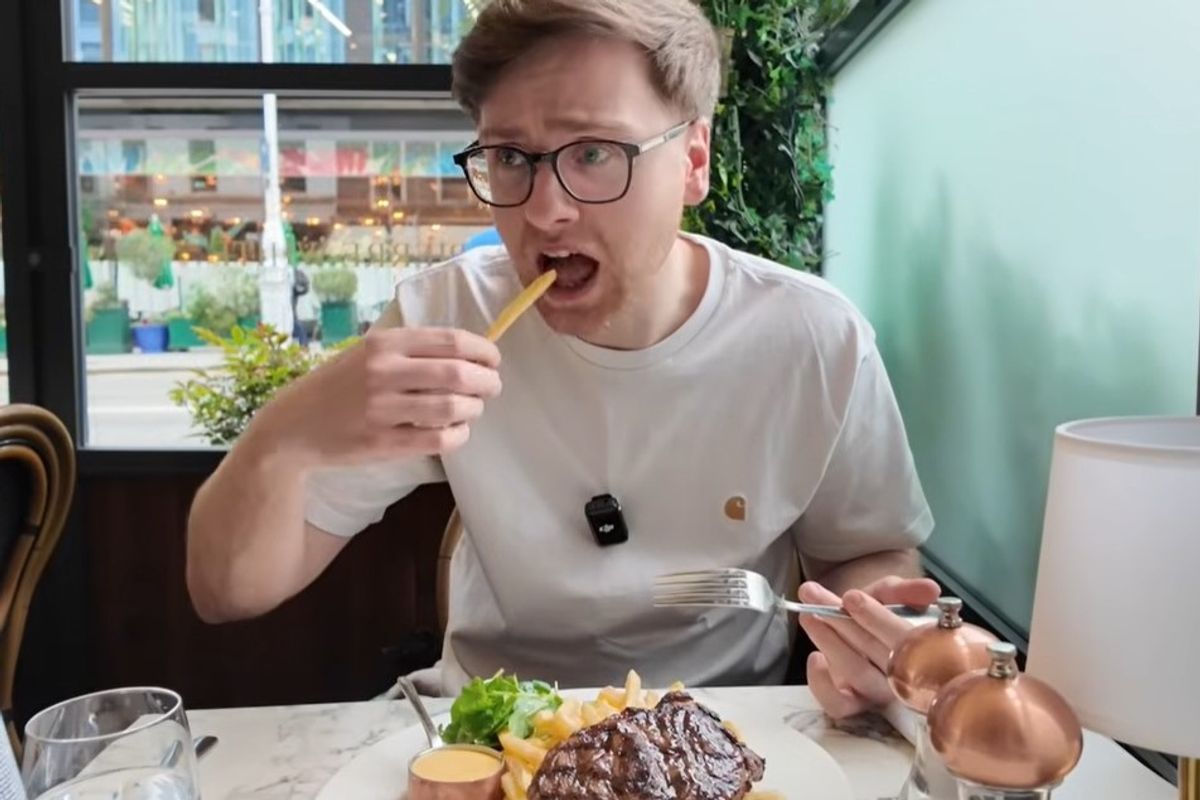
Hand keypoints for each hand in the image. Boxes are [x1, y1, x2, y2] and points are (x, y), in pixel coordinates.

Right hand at [257, 326, 502, 466]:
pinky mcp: (382, 443)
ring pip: (452, 408)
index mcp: (384, 343)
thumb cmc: (337, 386)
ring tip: (472, 410)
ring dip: (474, 409)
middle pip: (458, 374)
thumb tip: (467, 352)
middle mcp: (384, 372)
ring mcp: (382, 409)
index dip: (484, 351)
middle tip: (492, 388)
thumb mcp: (366, 353)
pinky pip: (437, 439)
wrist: (293, 427)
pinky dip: (458, 435)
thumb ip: (409, 350)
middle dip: (487, 382)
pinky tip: (458, 431)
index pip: (452, 341)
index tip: (494, 361)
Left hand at [798, 576, 940, 718]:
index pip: (904, 636)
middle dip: (843, 622)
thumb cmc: (876, 610)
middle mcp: (903, 674)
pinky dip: (822, 684)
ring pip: (857, 674)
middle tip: (815, 597)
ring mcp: (877, 692)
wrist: (853, 621)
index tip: (850, 596)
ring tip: (809, 614)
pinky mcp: (852, 704)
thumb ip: (904, 590)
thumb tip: (931, 589)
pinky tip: (815, 658)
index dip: (877, 618)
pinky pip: (838, 705)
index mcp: (920, 648)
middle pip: (878, 653)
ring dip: (829, 642)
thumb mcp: (888, 593)